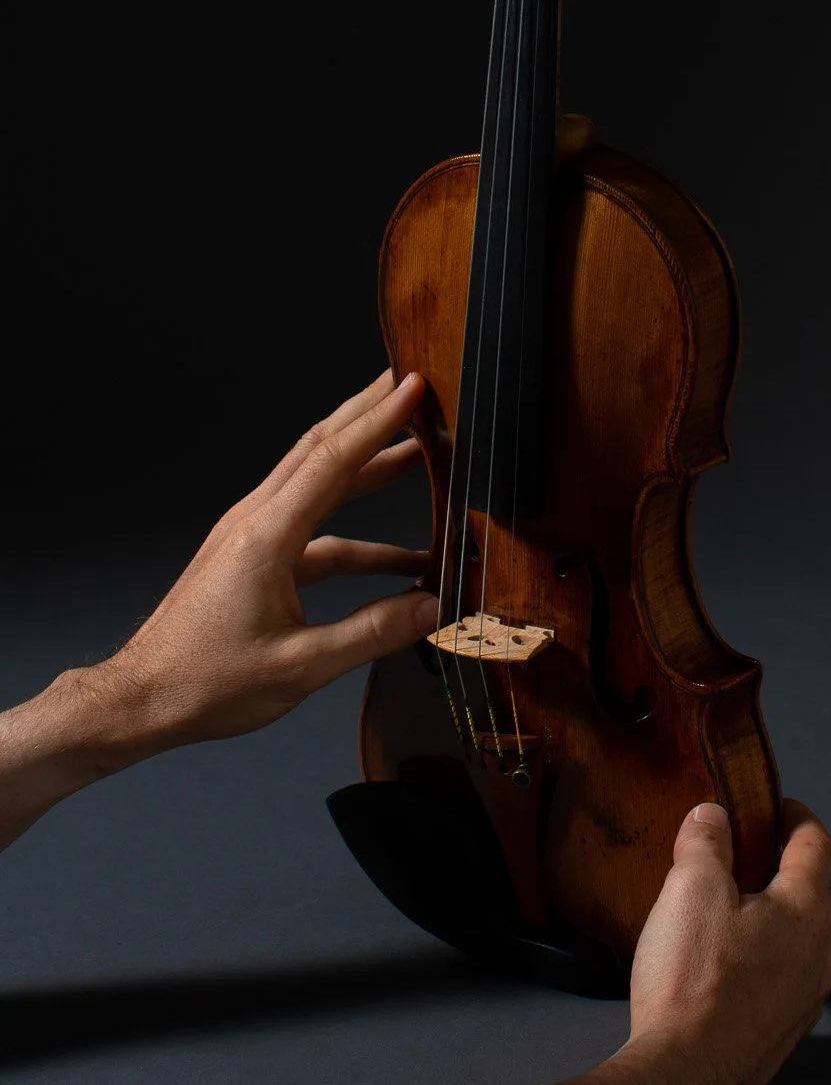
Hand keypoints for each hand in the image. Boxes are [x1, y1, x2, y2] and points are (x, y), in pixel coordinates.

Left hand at [85, 371, 436, 761]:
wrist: (142, 698)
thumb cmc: (206, 682)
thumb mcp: (300, 665)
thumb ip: (372, 632)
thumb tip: (433, 606)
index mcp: (267, 535)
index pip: (333, 460)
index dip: (379, 421)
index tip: (413, 386)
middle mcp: (256, 520)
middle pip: (321, 450)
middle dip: (370, 414)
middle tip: (412, 387)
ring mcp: (252, 535)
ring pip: (318, 484)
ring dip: (368, 468)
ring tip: (418, 455)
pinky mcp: (252, 557)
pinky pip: (314, 530)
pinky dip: (356, 535)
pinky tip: (397, 562)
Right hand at [621, 798, 830, 1084]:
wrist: (686, 1081)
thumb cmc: (695, 979)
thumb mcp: (691, 889)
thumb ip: (705, 843)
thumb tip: (713, 815)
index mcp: (806, 909)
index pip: (817, 845)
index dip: (798, 818)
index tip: (778, 807)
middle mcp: (821, 954)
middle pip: (814, 894)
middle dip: (784, 869)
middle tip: (745, 857)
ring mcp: (806, 1000)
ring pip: (801, 943)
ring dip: (775, 921)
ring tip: (731, 915)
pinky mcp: (783, 1036)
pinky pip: (783, 982)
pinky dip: (764, 962)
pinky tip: (726, 970)